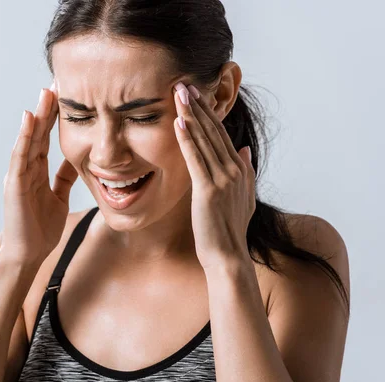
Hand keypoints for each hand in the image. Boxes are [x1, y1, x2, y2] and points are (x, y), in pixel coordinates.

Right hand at [0, 83, 78, 270]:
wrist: (27, 254)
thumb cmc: (40, 229)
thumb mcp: (58, 197)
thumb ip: (63, 178)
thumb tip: (77, 162)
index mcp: (38, 171)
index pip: (47, 138)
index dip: (56, 117)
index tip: (68, 95)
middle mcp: (26, 168)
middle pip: (38, 133)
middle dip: (47, 108)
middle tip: (57, 82)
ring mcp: (18, 174)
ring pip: (29, 139)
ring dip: (37, 116)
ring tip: (45, 93)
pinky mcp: (14, 183)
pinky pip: (20, 156)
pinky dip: (24, 137)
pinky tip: (29, 119)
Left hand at [172, 82, 255, 269]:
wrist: (227, 256)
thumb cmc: (229, 229)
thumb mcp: (243, 197)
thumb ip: (245, 172)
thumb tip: (243, 149)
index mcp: (239, 170)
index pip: (221, 134)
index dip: (208, 113)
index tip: (197, 94)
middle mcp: (233, 170)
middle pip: (213, 131)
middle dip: (198, 106)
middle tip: (184, 83)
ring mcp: (222, 179)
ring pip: (204, 140)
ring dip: (191, 115)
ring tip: (180, 94)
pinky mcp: (208, 190)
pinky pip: (196, 159)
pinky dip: (188, 140)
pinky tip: (179, 123)